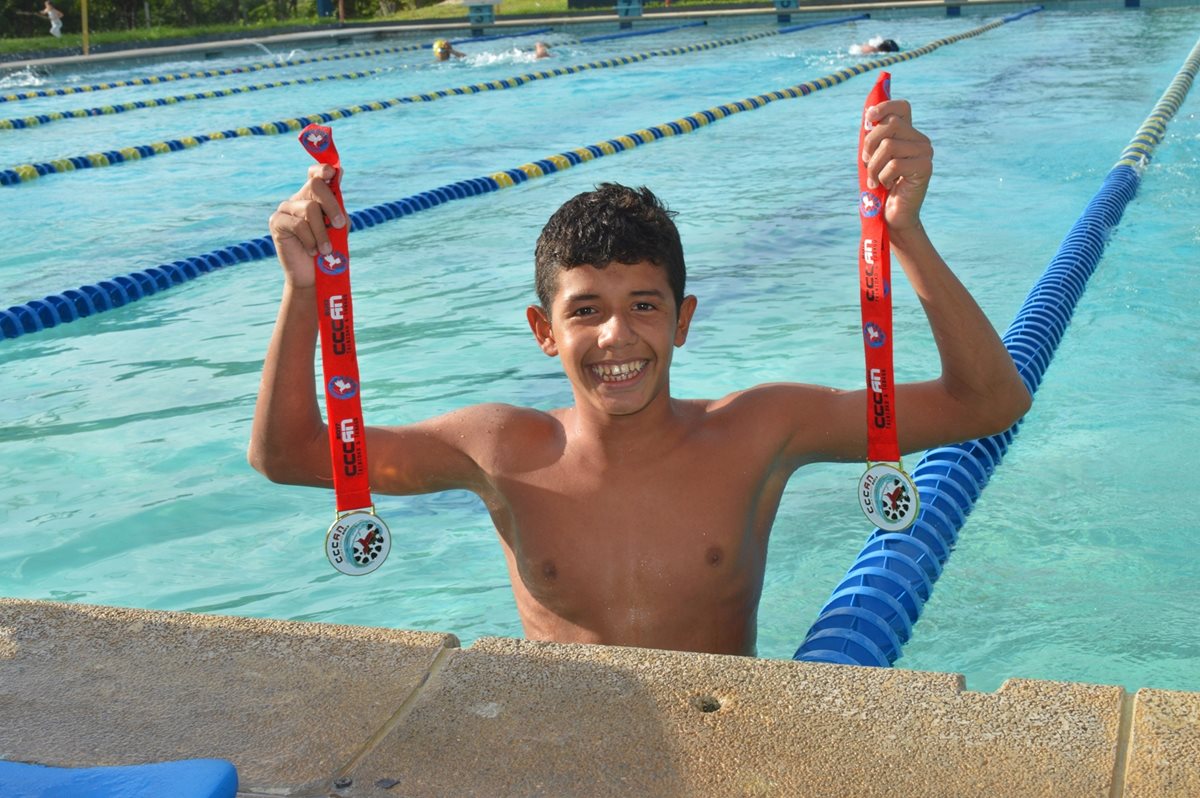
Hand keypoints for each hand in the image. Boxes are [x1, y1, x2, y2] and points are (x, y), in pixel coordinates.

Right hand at [267, 163, 345, 288]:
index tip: (332, 173)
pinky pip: (298, 224)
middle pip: (316, 186)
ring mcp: (285, 209)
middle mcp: (299, 198)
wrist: (314, 277)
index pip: (316, 173)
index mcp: (315, 197)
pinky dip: (310, 240)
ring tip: (325, 250)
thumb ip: (338, 203)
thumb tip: (339, 172)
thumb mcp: (339, 226)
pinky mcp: (276, 222)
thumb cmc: (330, 250)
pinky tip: (312, 251)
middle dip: (332, 205)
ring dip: (323, 232)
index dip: (323, 169)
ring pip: (310, 209)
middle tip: (338, 225)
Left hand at [862, 99, 931, 234]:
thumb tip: (868, 115)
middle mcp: (920, 140)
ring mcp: (925, 152)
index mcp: (908, 134)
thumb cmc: (880, 186)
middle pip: (890, 124)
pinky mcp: (925, 167)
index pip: (902, 108)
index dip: (884, 107)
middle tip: (866, 163)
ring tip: (875, 180)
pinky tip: (888, 185)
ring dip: (873, 166)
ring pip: (889, 145)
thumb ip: (873, 139)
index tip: (868, 118)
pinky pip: (894, 164)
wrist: (893, 214)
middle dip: (870, 144)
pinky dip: (883, 177)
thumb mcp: (873, 158)